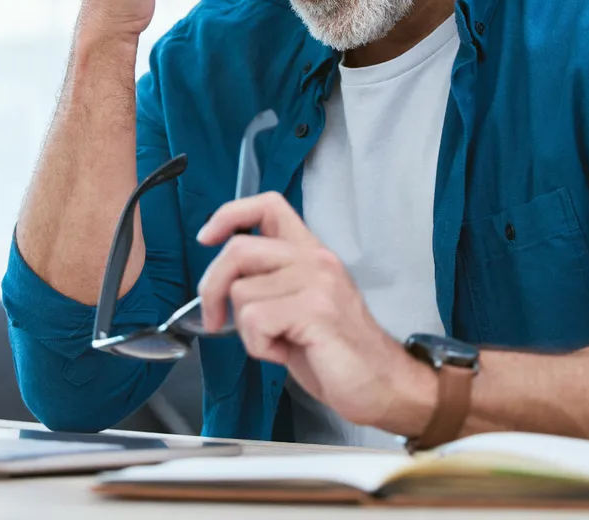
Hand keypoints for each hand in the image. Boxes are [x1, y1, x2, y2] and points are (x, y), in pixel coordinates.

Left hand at [196, 193, 437, 435]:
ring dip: (246, 329)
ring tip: (277, 342)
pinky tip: (284, 353)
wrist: (382, 384)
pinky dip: (258, 345)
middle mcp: (315, 259)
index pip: (268, 205)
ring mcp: (317, 282)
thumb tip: (220, 283)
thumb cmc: (337, 353)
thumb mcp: (300, 305)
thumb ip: (269, 283)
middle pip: (239, 248)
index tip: (207, 237)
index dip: (229, 214)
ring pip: (242, 292)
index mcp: (311, 253)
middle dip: (212, 287)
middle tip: (214, 318)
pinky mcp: (315, 310)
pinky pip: (255, 319)